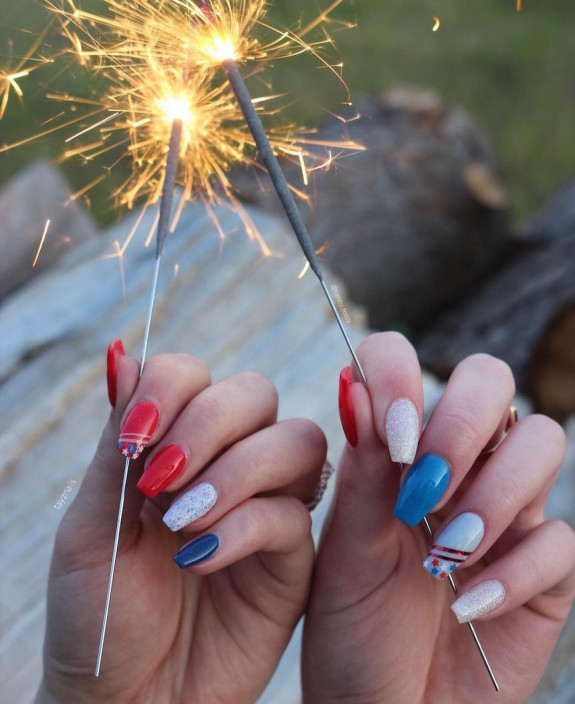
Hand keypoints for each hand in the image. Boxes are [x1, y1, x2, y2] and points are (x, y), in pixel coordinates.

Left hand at [37, 346, 325, 703]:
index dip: (171, 387)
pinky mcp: (293, 556)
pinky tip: (198, 557)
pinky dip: (244, 526)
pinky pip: (293, 516)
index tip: (135, 439)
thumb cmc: (99, 612)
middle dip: (210, 423)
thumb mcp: (92, 522)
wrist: (123, 701)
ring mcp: (266, 505)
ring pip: (296, 440)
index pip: (194, 373)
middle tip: (161, 478)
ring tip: (181, 519)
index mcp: (176, 445)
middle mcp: (227, 463)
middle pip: (255, 393)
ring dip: (238, 470)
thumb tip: (121, 354)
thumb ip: (118, 441)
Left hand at [302, 332, 574, 703]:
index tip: (391, 431)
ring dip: (493, 493)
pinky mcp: (544, 568)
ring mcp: (506, 512)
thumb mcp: (345, 545)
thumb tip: (359, 385)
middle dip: (462, 425)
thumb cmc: (352, 625)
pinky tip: (468, 604)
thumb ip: (361, 468)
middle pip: (491, 383)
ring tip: (447, 551)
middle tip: (425, 485)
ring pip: (539, 444)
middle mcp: (458, 465)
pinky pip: (559, 540)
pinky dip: (513, 570)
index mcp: (399, 448)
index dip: (403, 372)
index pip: (408, 362)